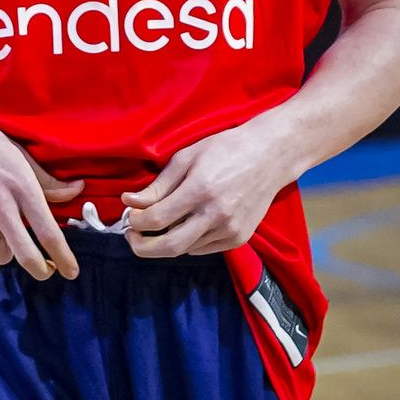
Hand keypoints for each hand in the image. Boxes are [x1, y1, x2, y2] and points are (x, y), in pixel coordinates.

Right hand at [0, 100, 82, 279]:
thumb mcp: (16, 153)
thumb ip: (45, 180)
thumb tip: (76, 190)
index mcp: (21, 185)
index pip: (48, 231)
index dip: (64, 257)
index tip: (72, 272)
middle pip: (26, 255)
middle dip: (40, 270)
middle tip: (44, 271)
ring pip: (0, 255)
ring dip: (4, 249)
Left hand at [123, 120, 290, 257]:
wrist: (270, 156)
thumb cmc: (225, 150)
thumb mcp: (186, 158)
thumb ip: (158, 185)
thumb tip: (130, 202)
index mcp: (200, 190)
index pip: (156, 219)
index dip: (136, 222)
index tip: (129, 218)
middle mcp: (216, 214)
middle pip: (169, 246)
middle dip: (142, 247)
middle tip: (132, 238)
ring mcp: (230, 229)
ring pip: (185, 249)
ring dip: (165, 242)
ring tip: (158, 227)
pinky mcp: (239, 238)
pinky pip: (203, 249)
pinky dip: (188, 242)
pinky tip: (185, 225)